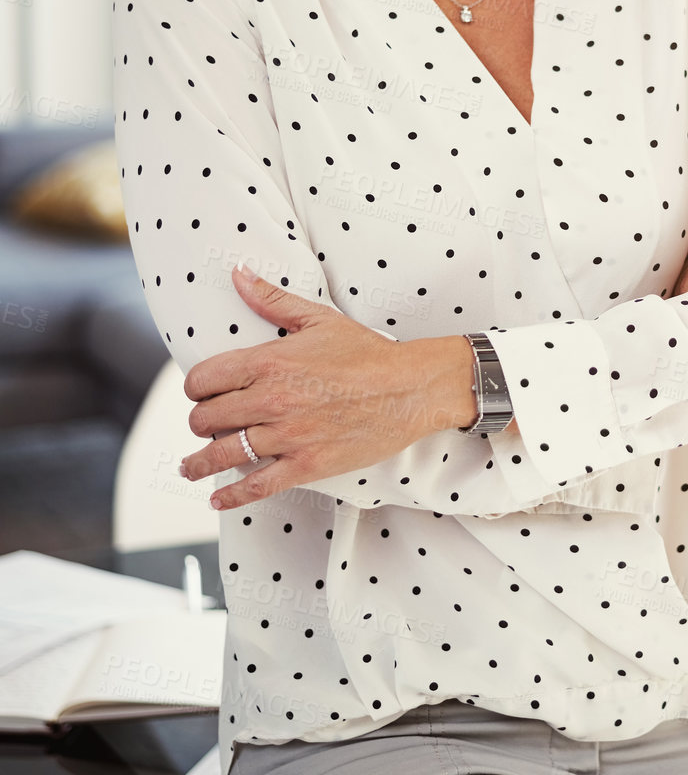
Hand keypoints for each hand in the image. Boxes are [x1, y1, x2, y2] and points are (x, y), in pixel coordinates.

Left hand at [177, 262, 475, 509]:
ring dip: (199, 462)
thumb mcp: (318, 319)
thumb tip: (238, 274)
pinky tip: (216, 499)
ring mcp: (287, 436)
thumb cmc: (368, 352)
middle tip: (205, 424)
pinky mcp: (306, 465)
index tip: (200, 393)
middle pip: (205, 418)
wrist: (411, 388)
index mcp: (269, 362)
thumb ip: (271, 299)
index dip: (195, 388)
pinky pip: (255, 486)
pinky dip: (231, 496)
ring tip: (189, 467)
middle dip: (200, 421)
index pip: (203, 380)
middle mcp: (271, 400)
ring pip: (221, 454)